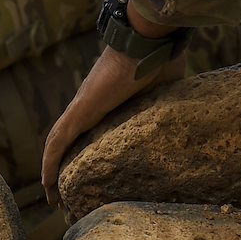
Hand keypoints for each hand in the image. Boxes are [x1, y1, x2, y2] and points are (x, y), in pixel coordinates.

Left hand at [42, 6, 181, 206]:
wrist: (149, 41)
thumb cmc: (161, 59)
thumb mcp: (168, 94)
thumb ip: (169, 110)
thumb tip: (193, 123)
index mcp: (110, 105)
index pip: (91, 136)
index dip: (86, 157)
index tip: (89, 180)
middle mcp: (90, 107)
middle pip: (68, 144)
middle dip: (64, 171)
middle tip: (64, 198)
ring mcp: (82, 108)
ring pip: (57, 145)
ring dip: (52, 171)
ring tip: (52, 198)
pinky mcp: (79, 111)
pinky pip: (57, 141)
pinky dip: (49, 162)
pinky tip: (47, 183)